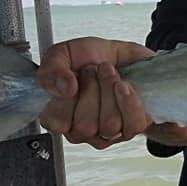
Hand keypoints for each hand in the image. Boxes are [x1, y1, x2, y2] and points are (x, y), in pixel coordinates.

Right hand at [37, 38, 154, 148]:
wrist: (120, 53)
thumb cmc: (90, 57)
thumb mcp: (61, 54)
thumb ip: (52, 70)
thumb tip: (64, 87)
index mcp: (59, 116)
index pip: (56, 123)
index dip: (67, 99)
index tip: (73, 78)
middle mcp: (82, 129)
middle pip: (85, 126)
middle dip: (92, 89)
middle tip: (93, 72)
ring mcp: (107, 132)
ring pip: (109, 125)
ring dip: (110, 90)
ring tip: (109, 74)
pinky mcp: (132, 127)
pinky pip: (133, 123)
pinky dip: (130, 100)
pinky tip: (124, 85)